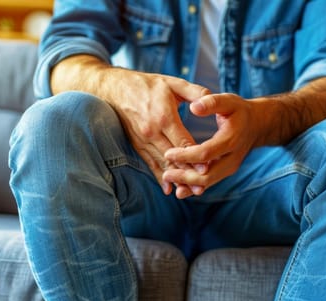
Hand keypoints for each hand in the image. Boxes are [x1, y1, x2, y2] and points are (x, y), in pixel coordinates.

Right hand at [106, 70, 209, 194]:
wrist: (113, 89)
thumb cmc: (146, 84)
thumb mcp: (172, 83)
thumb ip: (194, 91)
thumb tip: (212, 98)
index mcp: (164, 116)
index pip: (182, 142)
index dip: (195, 156)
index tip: (207, 168)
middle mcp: (152, 132)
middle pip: (173, 157)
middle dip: (187, 173)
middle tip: (202, 187)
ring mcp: (143, 140)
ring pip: (162, 163)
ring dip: (175, 178)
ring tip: (189, 192)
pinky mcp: (136, 144)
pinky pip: (149, 163)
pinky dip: (159, 176)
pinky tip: (168, 188)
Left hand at [163, 93, 281, 198]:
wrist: (257, 125)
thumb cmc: (239, 111)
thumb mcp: (228, 101)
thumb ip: (211, 102)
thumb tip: (194, 107)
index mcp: (231, 140)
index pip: (206, 153)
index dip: (186, 155)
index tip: (168, 153)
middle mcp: (232, 157)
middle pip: (208, 174)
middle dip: (186, 176)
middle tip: (165, 174)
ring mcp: (230, 167)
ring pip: (208, 181)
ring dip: (188, 184)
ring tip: (168, 180)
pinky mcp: (225, 171)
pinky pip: (209, 181)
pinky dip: (194, 186)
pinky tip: (179, 189)